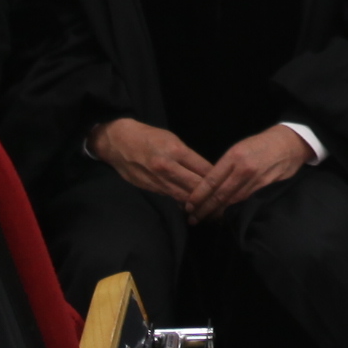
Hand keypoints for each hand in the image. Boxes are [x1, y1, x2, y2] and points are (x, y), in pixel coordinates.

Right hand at [89, 115, 214, 207]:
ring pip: (184, 196)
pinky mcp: (151, 188)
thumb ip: (188, 156)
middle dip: (210, 195)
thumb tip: (205, 172)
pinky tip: (192, 207)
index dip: (217, 178)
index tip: (228, 184)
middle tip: (224, 202)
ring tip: (212, 210)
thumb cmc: (150, 137)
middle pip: (195, 186)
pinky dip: (182, 202)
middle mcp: (168, 167)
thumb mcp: (172, 139)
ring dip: (198, 203)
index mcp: (176, 151)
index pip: (203, 169)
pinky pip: (171, 197)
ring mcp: (158, 179)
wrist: (119, 142)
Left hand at [186, 123, 313, 222]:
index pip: (211, 181)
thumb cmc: (261, 144)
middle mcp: (244, 169)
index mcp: (234, 156)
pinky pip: (246, 204)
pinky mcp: (266, 189)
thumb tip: (208, 185)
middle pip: (219, 195)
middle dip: (204, 209)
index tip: (189, 205)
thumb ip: (225, 166)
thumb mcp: (239, 148)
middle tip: (192, 218)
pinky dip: (234, 212)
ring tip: (205, 219)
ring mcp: (256, 181)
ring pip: (232, 203)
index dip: (198, 196)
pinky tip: (226, 217)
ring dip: (217, 214)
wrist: (290, 143)